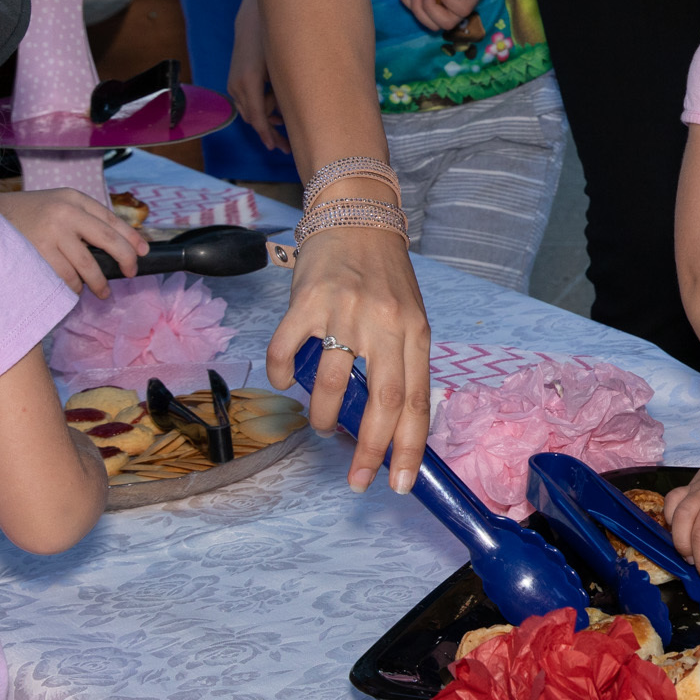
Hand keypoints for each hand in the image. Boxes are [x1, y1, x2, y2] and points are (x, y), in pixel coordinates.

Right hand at [0, 188, 147, 298]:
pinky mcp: (37, 254)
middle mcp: (65, 213)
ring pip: (87, 266)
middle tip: (130, 274)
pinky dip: (73, 288)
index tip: (144, 253)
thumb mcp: (58, 204)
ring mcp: (51, 233)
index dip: (132, 238)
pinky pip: (65, 278)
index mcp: (74, 198)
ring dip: (97, 283)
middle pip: (108, 241)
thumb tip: (122, 244)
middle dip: (125, 260)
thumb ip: (85, 219)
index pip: (112, 220)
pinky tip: (74, 289)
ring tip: (101, 290)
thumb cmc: (28, 214)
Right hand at [228, 0, 285, 151]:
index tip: (279, 149)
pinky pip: (248, 102)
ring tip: (285, 131)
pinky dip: (261, 109)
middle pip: (253, 119)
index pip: (257, 118)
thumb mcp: (281, 67)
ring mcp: (234, 82)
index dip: (268, 136)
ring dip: (266, 121)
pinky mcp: (236, 79)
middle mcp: (238, 85)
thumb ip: (284, 91)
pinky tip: (277, 113)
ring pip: (250, 112)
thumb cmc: (274, 40)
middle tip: (287, 147)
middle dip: (270, 133)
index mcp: (249, 82)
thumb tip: (292, 115)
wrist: (254, 19)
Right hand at [265, 220, 430, 492]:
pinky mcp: (308, 299)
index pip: (416, 401)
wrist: (356, 216)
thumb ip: (401, 365)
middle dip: (370, 449)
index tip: (402, 484)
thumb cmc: (385, 276)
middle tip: (358, 479)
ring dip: (322, 414)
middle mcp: (385, 323)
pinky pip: (287, 349)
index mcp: (415, 333)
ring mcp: (345, 311)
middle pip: (383, 400)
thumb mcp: (408, 318)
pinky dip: (283, 372)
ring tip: (320, 424)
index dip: (410, 447)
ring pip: (331, 381)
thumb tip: (390, 427)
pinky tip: (287, 379)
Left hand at [396, 0, 518, 31]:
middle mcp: (460, 6)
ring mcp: (449, 7)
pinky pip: (423, 12)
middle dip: (427, 10)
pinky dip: (409, 2)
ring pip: (431, 23)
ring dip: (415, 9)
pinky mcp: (439, 2)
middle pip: (444, 23)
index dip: (448, 1)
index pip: (461, 9)